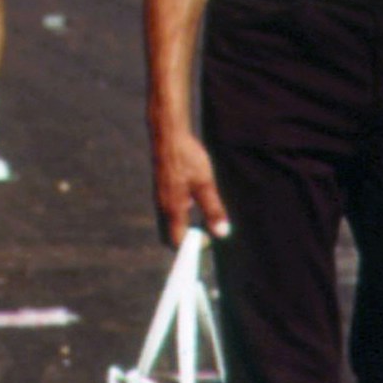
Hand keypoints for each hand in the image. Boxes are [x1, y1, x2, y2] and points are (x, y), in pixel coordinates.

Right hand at [152, 128, 229, 243]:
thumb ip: (213, 210)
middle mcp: (163, 207)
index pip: (177, 241)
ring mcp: (160, 199)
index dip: (193, 246)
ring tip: (202, 218)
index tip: (209, 240)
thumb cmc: (187, 158)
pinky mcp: (161, 190)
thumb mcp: (205, 184)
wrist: (168, 136)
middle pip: (169, 236)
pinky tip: (192, 201)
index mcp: (173, 209)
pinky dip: (180, 216)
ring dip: (183, 227)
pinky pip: (167, 212)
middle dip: (186, 241)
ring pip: (168, 223)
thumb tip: (222, 233)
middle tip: (205, 233)